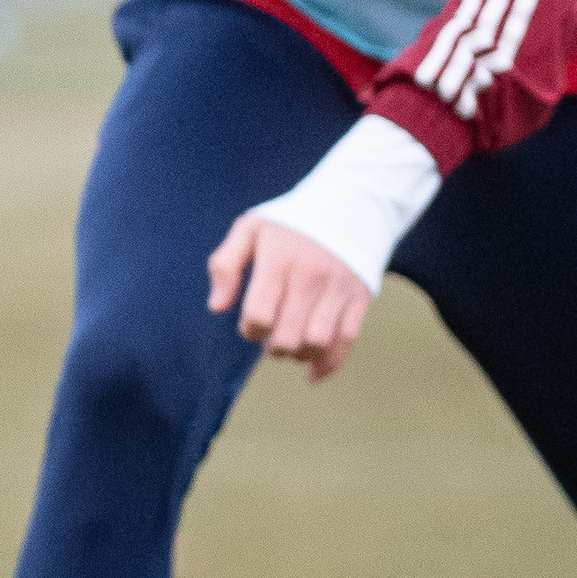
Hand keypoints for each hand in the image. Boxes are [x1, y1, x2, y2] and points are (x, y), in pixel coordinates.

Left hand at [206, 212, 371, 381]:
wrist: (346, 206)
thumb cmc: (289, 223)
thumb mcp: (250, 229)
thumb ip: (225, 264)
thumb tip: (216, 307)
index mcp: (279, 258)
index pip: (260, 314)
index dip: (249, 330)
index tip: (250, 325)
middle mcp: (311, 275)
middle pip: (288, 336)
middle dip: (272, 347)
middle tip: (269, 338)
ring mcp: (339, 288)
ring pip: (317, 343)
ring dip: (298, 356)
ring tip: (290, 345)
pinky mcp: (360, 298)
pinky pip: (347, 341)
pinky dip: (328, 365)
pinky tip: (311, 372)